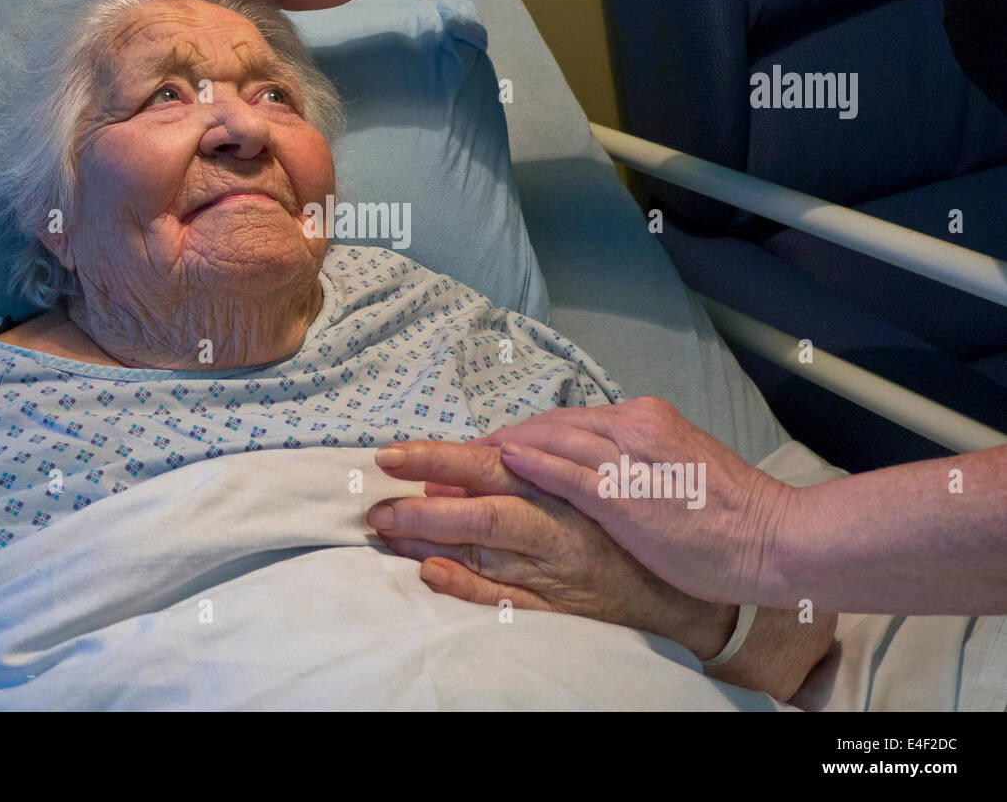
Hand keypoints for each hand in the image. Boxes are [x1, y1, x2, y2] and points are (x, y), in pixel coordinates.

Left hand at [368, 436, 738, 661]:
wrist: (685, 583)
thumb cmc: (626, 524)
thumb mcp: (583, 484)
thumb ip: (528, 469)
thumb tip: (464, 459)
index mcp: (558, 485)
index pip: (487, 462)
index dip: (437, 456)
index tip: (390, 452)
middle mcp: (554, 523)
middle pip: (481, 502)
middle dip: (423, 497)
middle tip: (376, 497)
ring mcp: (554, 568)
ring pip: (486, 547)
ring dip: (431, 536)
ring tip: (386, 527)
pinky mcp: (558, 608)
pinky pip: (508, 600)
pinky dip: (468, 587)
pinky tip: (431, 575)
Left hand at [482, 397, 796, 606]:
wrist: (774, 538)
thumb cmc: (729, 514)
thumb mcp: (675, 465)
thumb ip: (634, 456)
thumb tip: (593, 459)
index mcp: (645, 418)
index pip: (570, 418)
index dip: (528, 431)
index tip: (495, 443)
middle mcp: (633, 427)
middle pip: (552, 423)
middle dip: (506, 436)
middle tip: (465, 450)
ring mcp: (629, 458)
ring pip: (552, 440)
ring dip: (504, 447)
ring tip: (466, 458)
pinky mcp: (627, 494)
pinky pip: (568, 472)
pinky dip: (532, 463)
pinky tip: (502, 459)